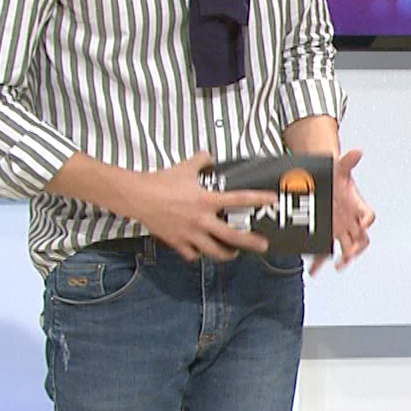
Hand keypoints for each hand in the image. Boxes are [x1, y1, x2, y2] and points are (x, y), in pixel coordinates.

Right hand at [126, 152, 275, 261]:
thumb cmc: (161, 182)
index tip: (271, 200)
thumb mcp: (185, 167)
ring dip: (226, 254)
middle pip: (232, 236)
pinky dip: (198, 254)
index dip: (259, 199)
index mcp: (207, 200)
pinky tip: (201, 251)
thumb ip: (202, 160)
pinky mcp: (177, 242)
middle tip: (263, 245)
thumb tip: (209, 156)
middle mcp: (202, 219)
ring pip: (214, 251)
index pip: (240, 199)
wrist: (138, 197)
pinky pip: (192, 254)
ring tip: (234, 253)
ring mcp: (190, 233)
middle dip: (250, 242)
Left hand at [311, 148, 375, 274]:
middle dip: (357, 247)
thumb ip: (347, 161)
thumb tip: (357, 151)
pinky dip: (320, 262)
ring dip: (344, 257)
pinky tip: (313, 269)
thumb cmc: (334, 176)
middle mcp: (351, 220)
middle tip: (349, 253)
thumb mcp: (339, 168)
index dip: (367, 221)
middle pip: (361, 238)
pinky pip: (326, 252)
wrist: (320, 181)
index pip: (368, 215)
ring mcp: (340, 229)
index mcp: (357, 205)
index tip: (363, 226)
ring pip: (347, 248)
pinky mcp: (327, 236)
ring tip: (337, 264)